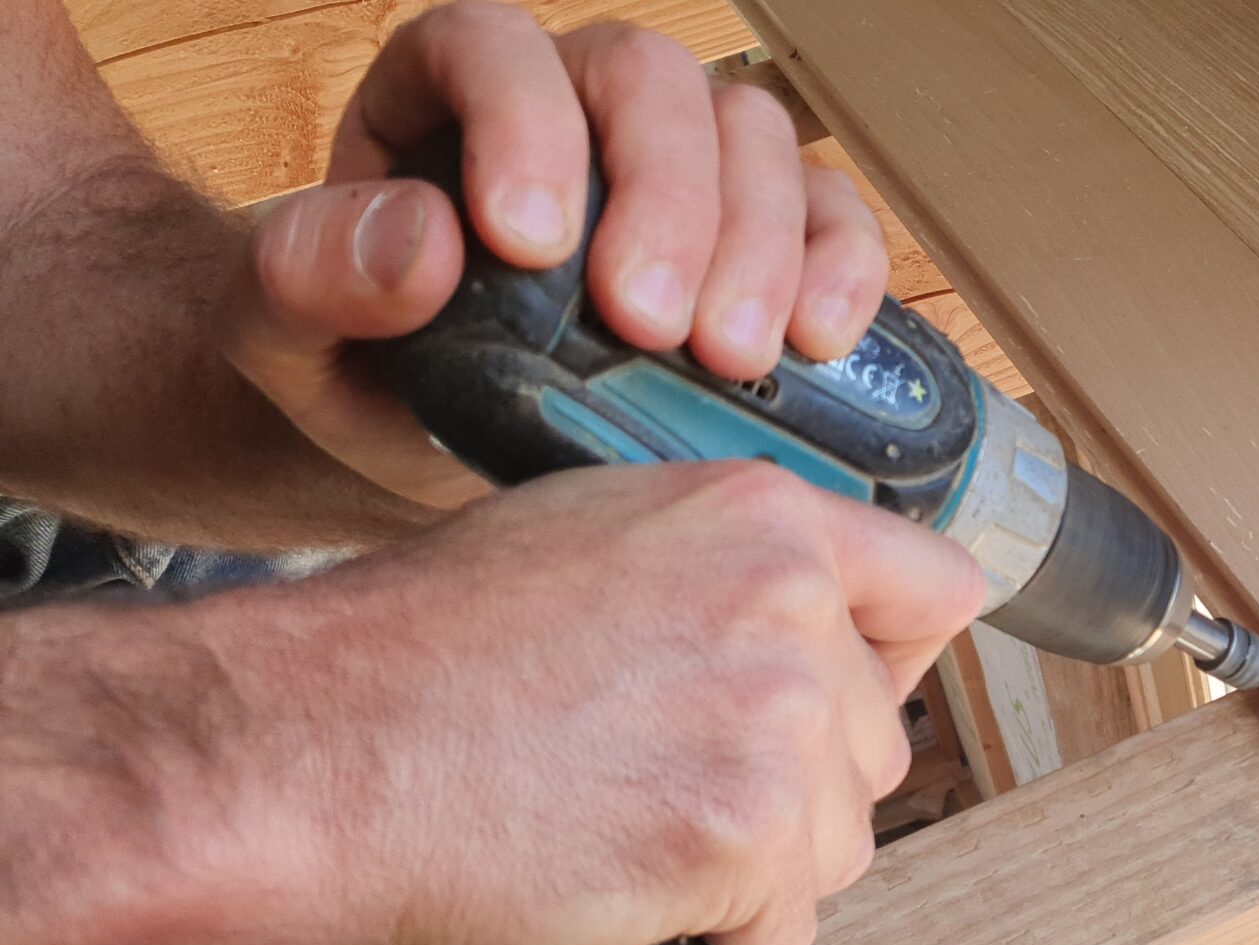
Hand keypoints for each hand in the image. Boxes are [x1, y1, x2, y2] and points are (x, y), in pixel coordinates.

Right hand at [199, 461, 980, 944]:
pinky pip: (785, 931)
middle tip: (667, 794)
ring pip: (840, 845)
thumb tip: (805, 629)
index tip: (847, 705)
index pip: (937, 589)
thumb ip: (722, 571)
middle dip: (796, 788)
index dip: (895, 661)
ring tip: (632, 847)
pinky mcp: (743, 838)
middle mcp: (793, 607)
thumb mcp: (591, 539)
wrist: (307, 754)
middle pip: (881, 742)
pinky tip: (631, 906)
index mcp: (763, 517)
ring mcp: (776, 724)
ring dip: (756, 874)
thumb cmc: (413, 656)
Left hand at [225, 1, 888, 508]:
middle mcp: (580, 107)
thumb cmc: (352, 374)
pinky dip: (841, 269)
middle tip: (651, 326)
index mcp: (446, 94)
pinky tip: (815, 342)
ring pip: (752, 139)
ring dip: (760, 246)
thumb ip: (311, 278)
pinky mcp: (764, 243)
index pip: (496, 48)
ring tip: (729, 361)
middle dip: (668, 199)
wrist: (424, 446)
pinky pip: (831, 216)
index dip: (525, 123)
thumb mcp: (281, 335)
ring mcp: (684, 169)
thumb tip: (422, 238)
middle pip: (651, 82)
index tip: (528, 246)